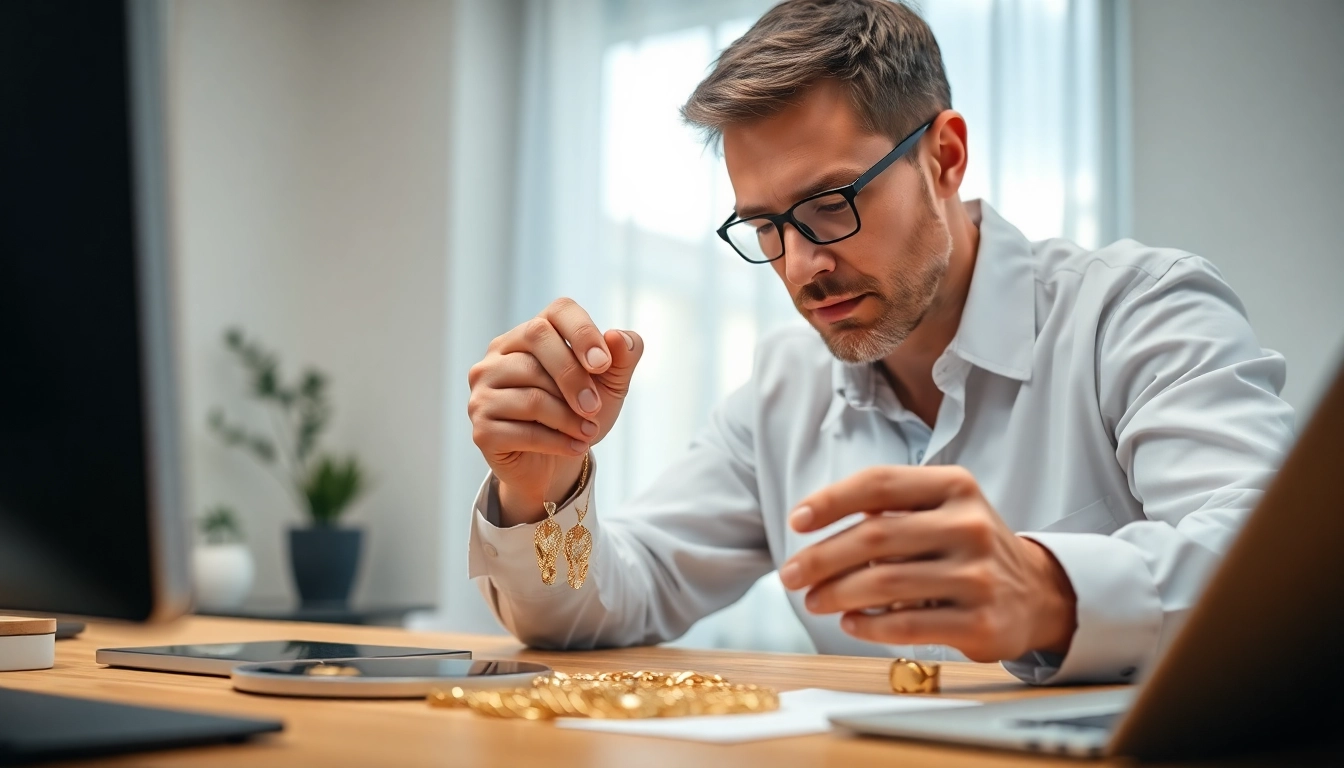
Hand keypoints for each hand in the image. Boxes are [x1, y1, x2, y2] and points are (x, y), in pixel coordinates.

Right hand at [467, 298, 643, 525]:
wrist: (556, 463)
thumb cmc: (580, 411)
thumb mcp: (611, 383)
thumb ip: (622, 357)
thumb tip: (618, 336)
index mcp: (531, 333)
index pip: (557, 311)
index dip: (583, 332)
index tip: (603, 364)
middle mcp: (499, 354)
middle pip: (537, 341)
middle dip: (574, 377)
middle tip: (596, 408)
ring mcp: (483, 390)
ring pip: (531, 393)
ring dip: (568, 418)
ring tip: (590, 432)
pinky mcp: (482, 428)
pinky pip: (522, 431)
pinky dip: (556, 441)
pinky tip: (575, 447)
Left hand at [779, 466, 1076, 661]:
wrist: (1037, 593)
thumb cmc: (968, 546)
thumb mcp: (941, 508)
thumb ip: (889, 508)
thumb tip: (813, 527)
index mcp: (954, 487)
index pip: (879, 483)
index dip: (830, 501)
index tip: (796, 521)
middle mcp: (969, 525)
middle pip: (874, 538)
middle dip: (820, 558)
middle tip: (790, 575)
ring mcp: (978, 575)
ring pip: (884, 584)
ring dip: (836, 594)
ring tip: (814, 600)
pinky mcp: (981, 622)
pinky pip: (906, 625)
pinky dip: (867, 624)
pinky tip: (850, 622)